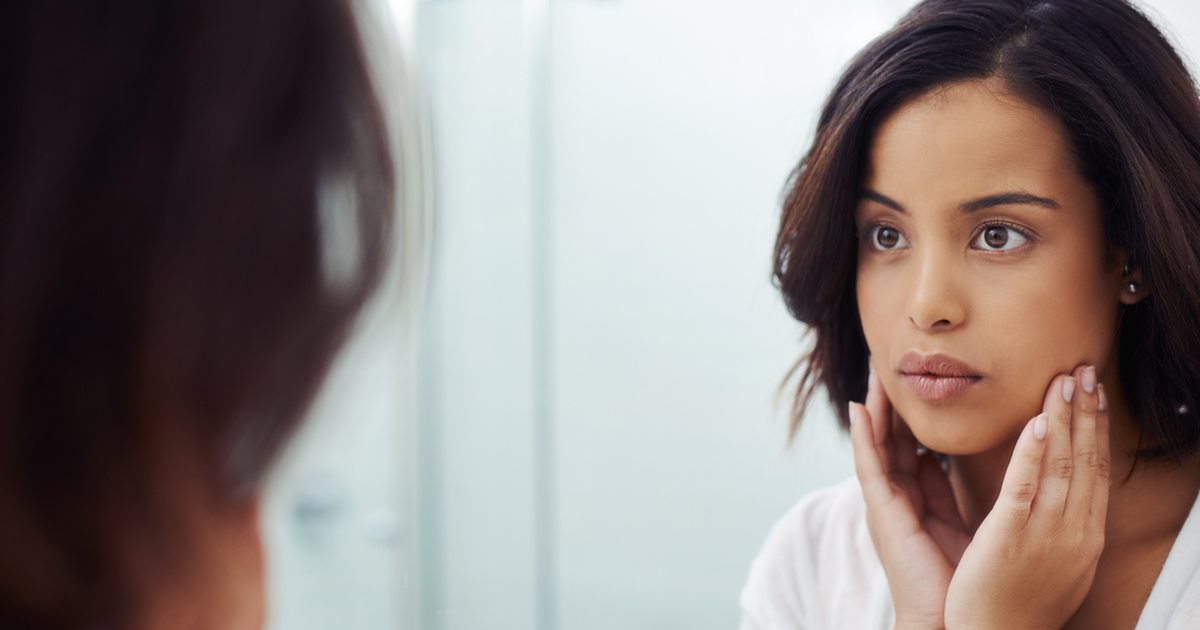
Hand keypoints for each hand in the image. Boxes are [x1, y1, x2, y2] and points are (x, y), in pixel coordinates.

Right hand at [849, 363, 971, 629]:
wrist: (953, 622)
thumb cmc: (963, 581)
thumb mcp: (959, 523)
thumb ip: (948, 490)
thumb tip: (947, 456)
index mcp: (918, 499)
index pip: (913, 446)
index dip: (912, 413)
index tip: (916, 379)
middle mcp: (897, 498)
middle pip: (891, 439)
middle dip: (889, 402)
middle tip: (888, 362)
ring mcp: (886, 505)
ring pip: (877, 445)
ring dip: (873, 409)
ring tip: (873, 372)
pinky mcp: (882, 514)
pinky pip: (869, 467)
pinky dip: (862, 438)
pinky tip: (858, 410)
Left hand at [944, 365, 1110, 629]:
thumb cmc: (1018, 606)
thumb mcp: (1050, 560)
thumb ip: (1052, 523)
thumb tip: (1051, 493)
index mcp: (1083, 536)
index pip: (1094, 471)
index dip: (1095, 429)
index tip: (1094, 394)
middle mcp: (1073, 532)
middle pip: (1084, 460)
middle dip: (1085, 412)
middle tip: (1084, 370)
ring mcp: (1044, 534)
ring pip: (1060, 465)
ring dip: (1062, 419)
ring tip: (1063, 380)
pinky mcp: (1009, 537)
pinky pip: (1025, 488)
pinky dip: (1033, 454)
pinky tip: (1036, 423)